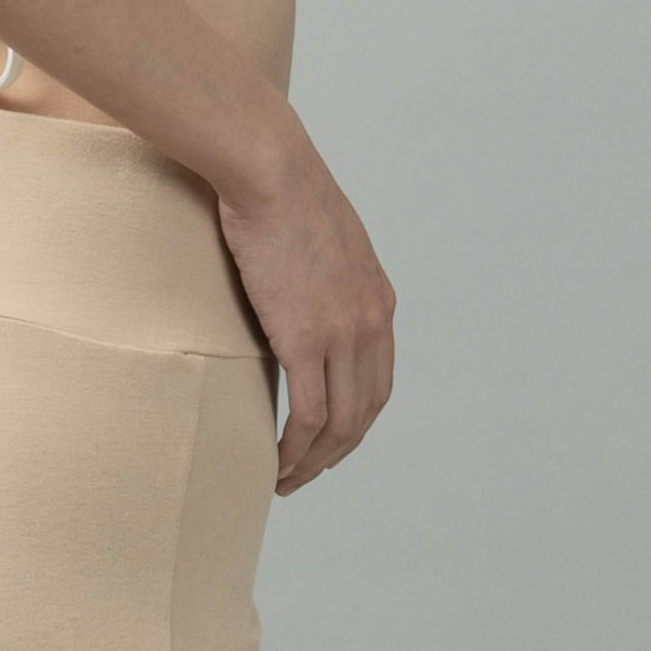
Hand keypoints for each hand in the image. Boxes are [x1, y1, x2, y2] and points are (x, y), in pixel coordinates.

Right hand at [213, 127, 396, 495]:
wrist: (271, 171)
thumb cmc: (281, 192)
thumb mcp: (322, 238)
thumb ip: (320, 275)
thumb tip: (294, 286)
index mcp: (379, 302)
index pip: (378, 380)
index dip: (356, 418)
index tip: (329, 439)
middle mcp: (372, 323)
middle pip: (365, 410)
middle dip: (338, 451)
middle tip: (307, 472)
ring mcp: (342, 334)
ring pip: (340, 423)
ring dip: (315, 460)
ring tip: (288, 478)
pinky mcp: (305, 340)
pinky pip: (308, 415)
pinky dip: (296, 448)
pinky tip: (277, 462)